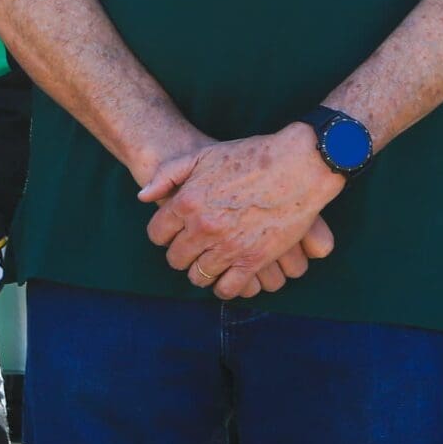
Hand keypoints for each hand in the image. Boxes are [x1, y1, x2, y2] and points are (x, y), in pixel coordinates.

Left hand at [140, 126, 342, 294]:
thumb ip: (168, 175)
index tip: (176, 231)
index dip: (164, 233)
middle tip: (195, 246)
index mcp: (187, 202)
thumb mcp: (202, 155)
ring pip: (199, 276)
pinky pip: (228, 288)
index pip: (157, 233)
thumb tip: (144, 198)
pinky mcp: (253, 261)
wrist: (298, 164)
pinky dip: (225, 285)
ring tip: (212, 259)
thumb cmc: (250, 155)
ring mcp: (228, 246)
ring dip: (202, 270)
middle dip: (182, 253)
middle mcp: (203, 227)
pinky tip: (229, 273)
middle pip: (176, 258)